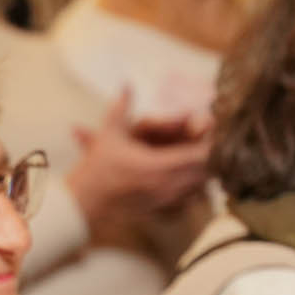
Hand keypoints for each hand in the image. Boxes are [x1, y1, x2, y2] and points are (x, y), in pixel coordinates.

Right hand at [66, 94, 213, 230]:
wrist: (83, 203)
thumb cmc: (96, 169)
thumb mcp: (109, 134)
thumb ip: (121, 107)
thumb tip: (126, 84)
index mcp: (159, 166)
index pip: (201, 155)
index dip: (211, 142)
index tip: (209, 131)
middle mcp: (166, 185)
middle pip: (206, 172)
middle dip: (210, 156)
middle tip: (207, 142)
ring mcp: (164, 201)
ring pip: (199, 188)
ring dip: (203, 172)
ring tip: (199, 158)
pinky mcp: (160, 210)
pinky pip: (188, 201)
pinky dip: (193, 189)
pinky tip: (186, 179)